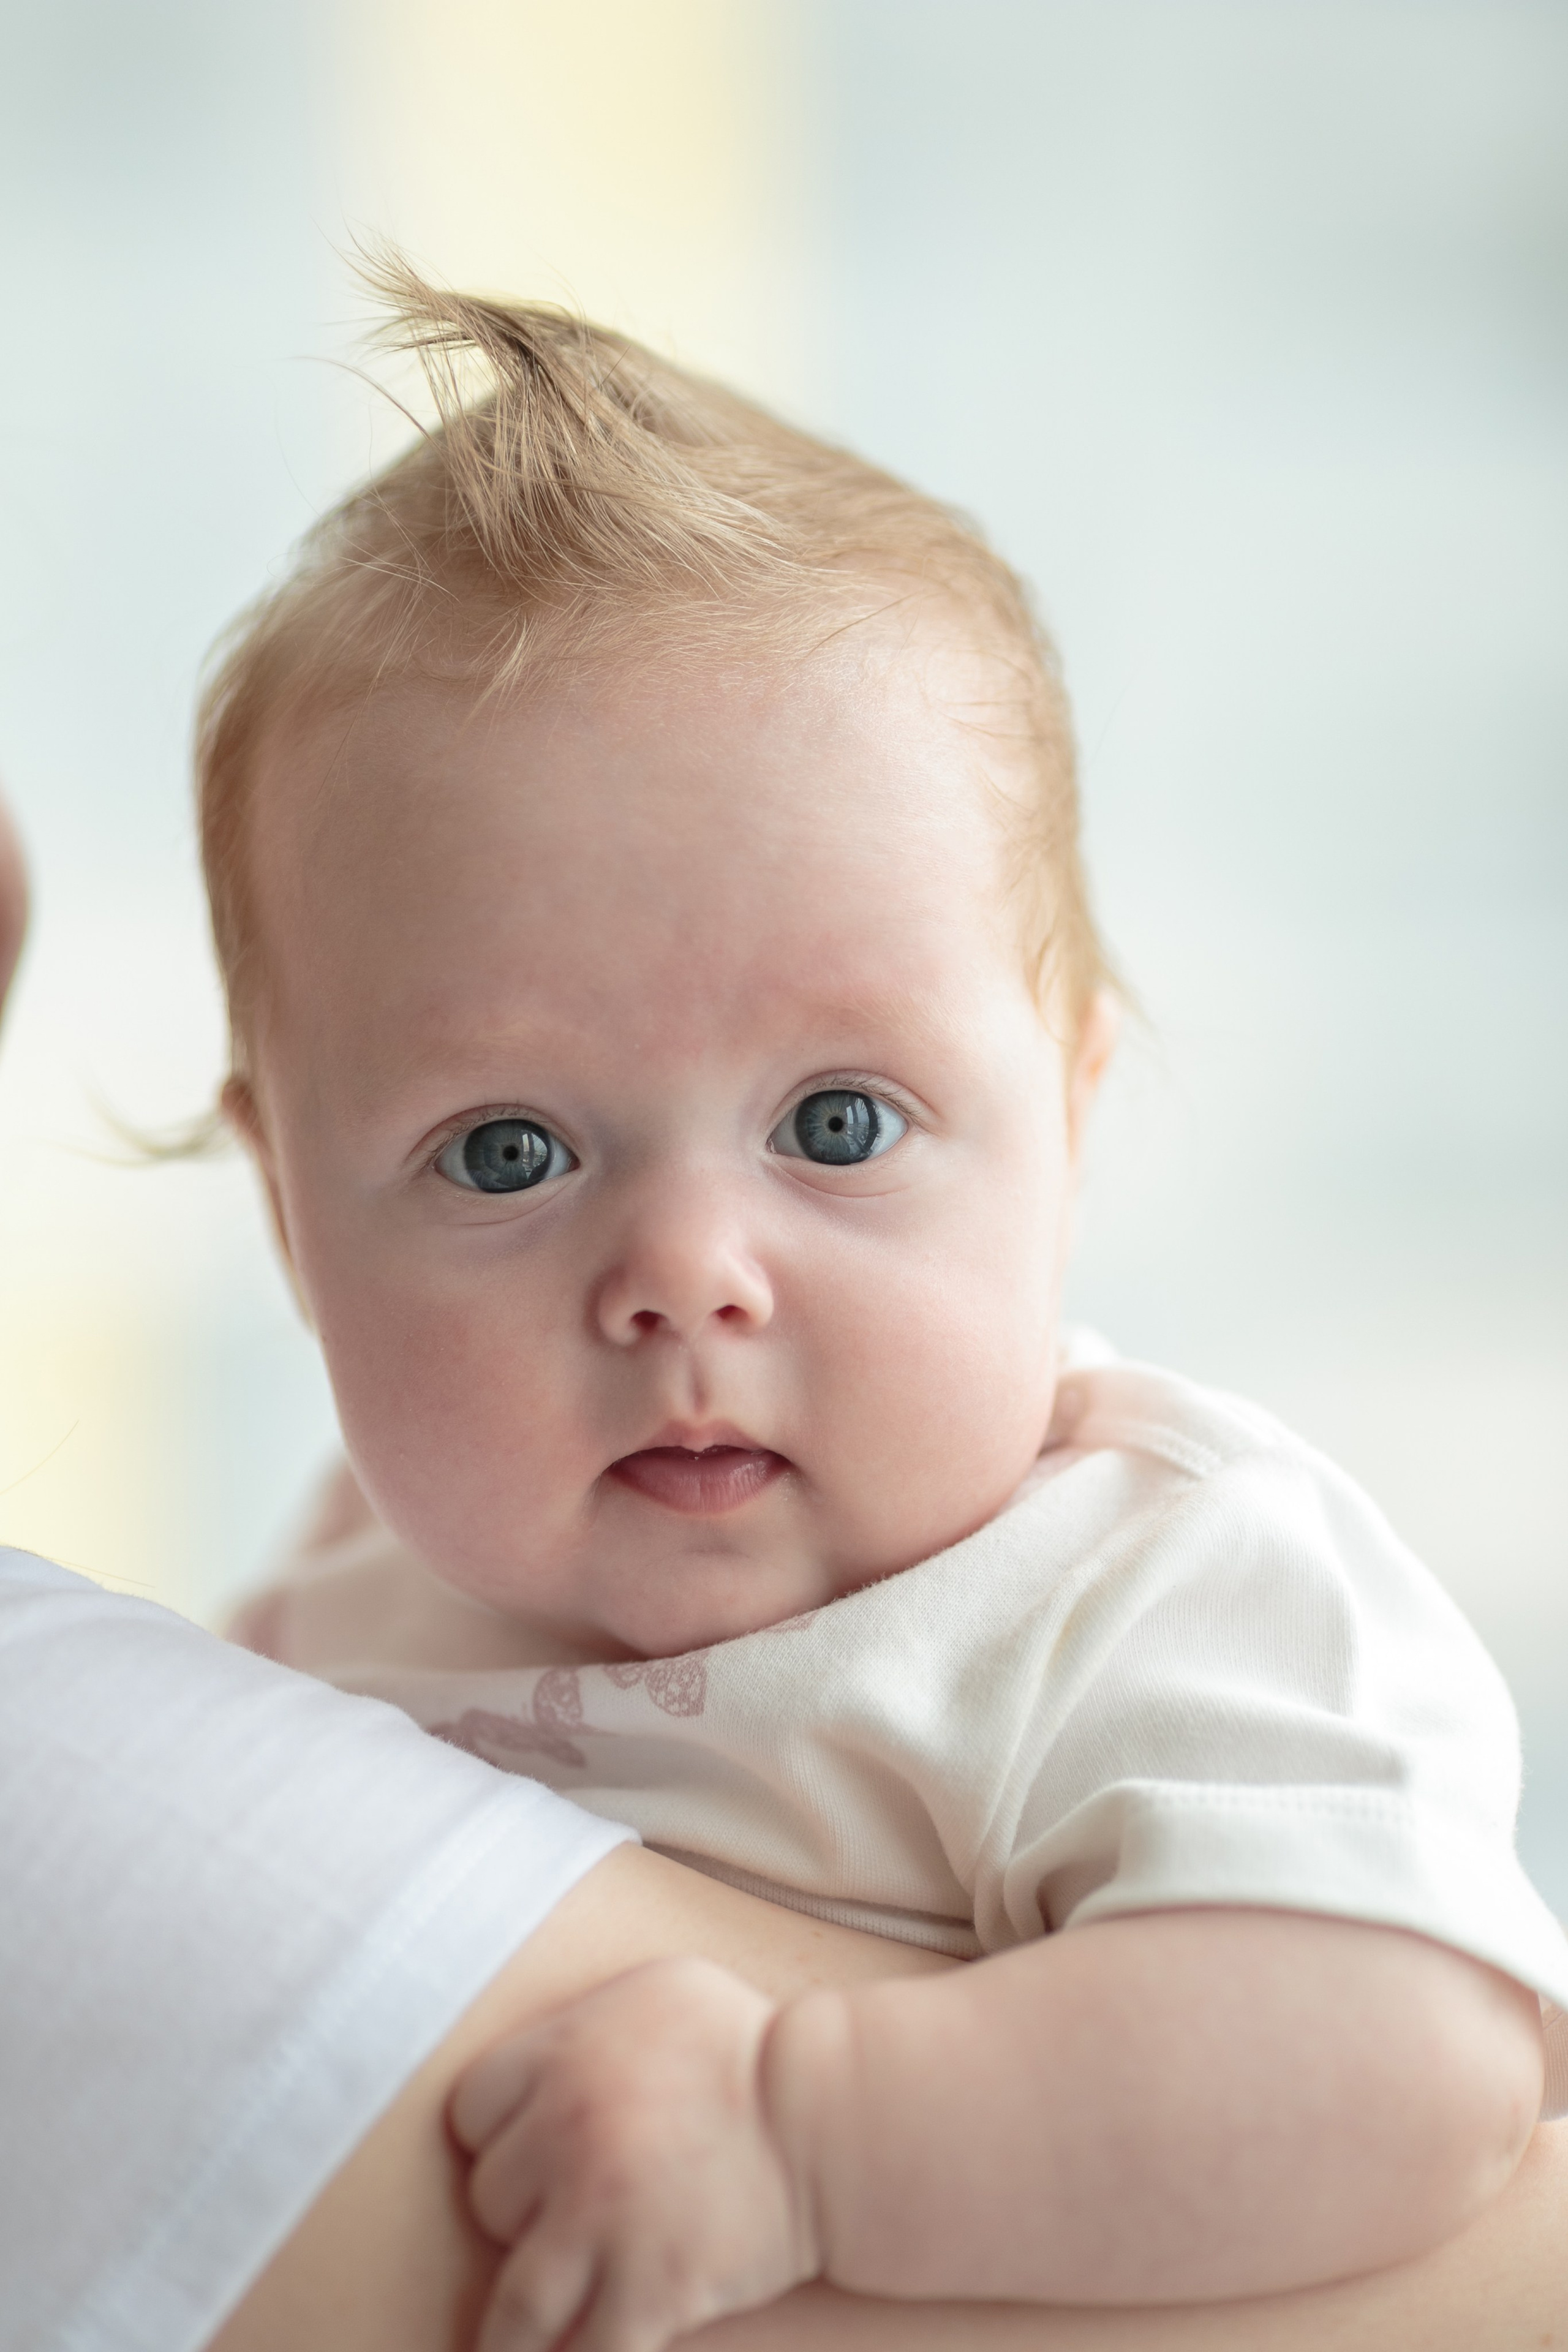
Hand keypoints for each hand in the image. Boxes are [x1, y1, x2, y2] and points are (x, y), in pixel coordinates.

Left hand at [449, 1955, 820, 2351]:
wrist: (829, 2114)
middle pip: (492, 2200)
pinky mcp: (649, 2290)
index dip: (497, 2135)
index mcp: (563, 2057)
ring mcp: (603, 2220)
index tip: (526, 2153)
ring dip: (511, 2330)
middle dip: (524, 2212)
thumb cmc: (747, 2045)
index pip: (471, 2113)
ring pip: (515, 2303)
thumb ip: (580, 2025)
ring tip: (507, 2344)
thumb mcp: (655, 1992)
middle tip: (573, 2211)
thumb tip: (531, 2066)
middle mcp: (567, 2135)